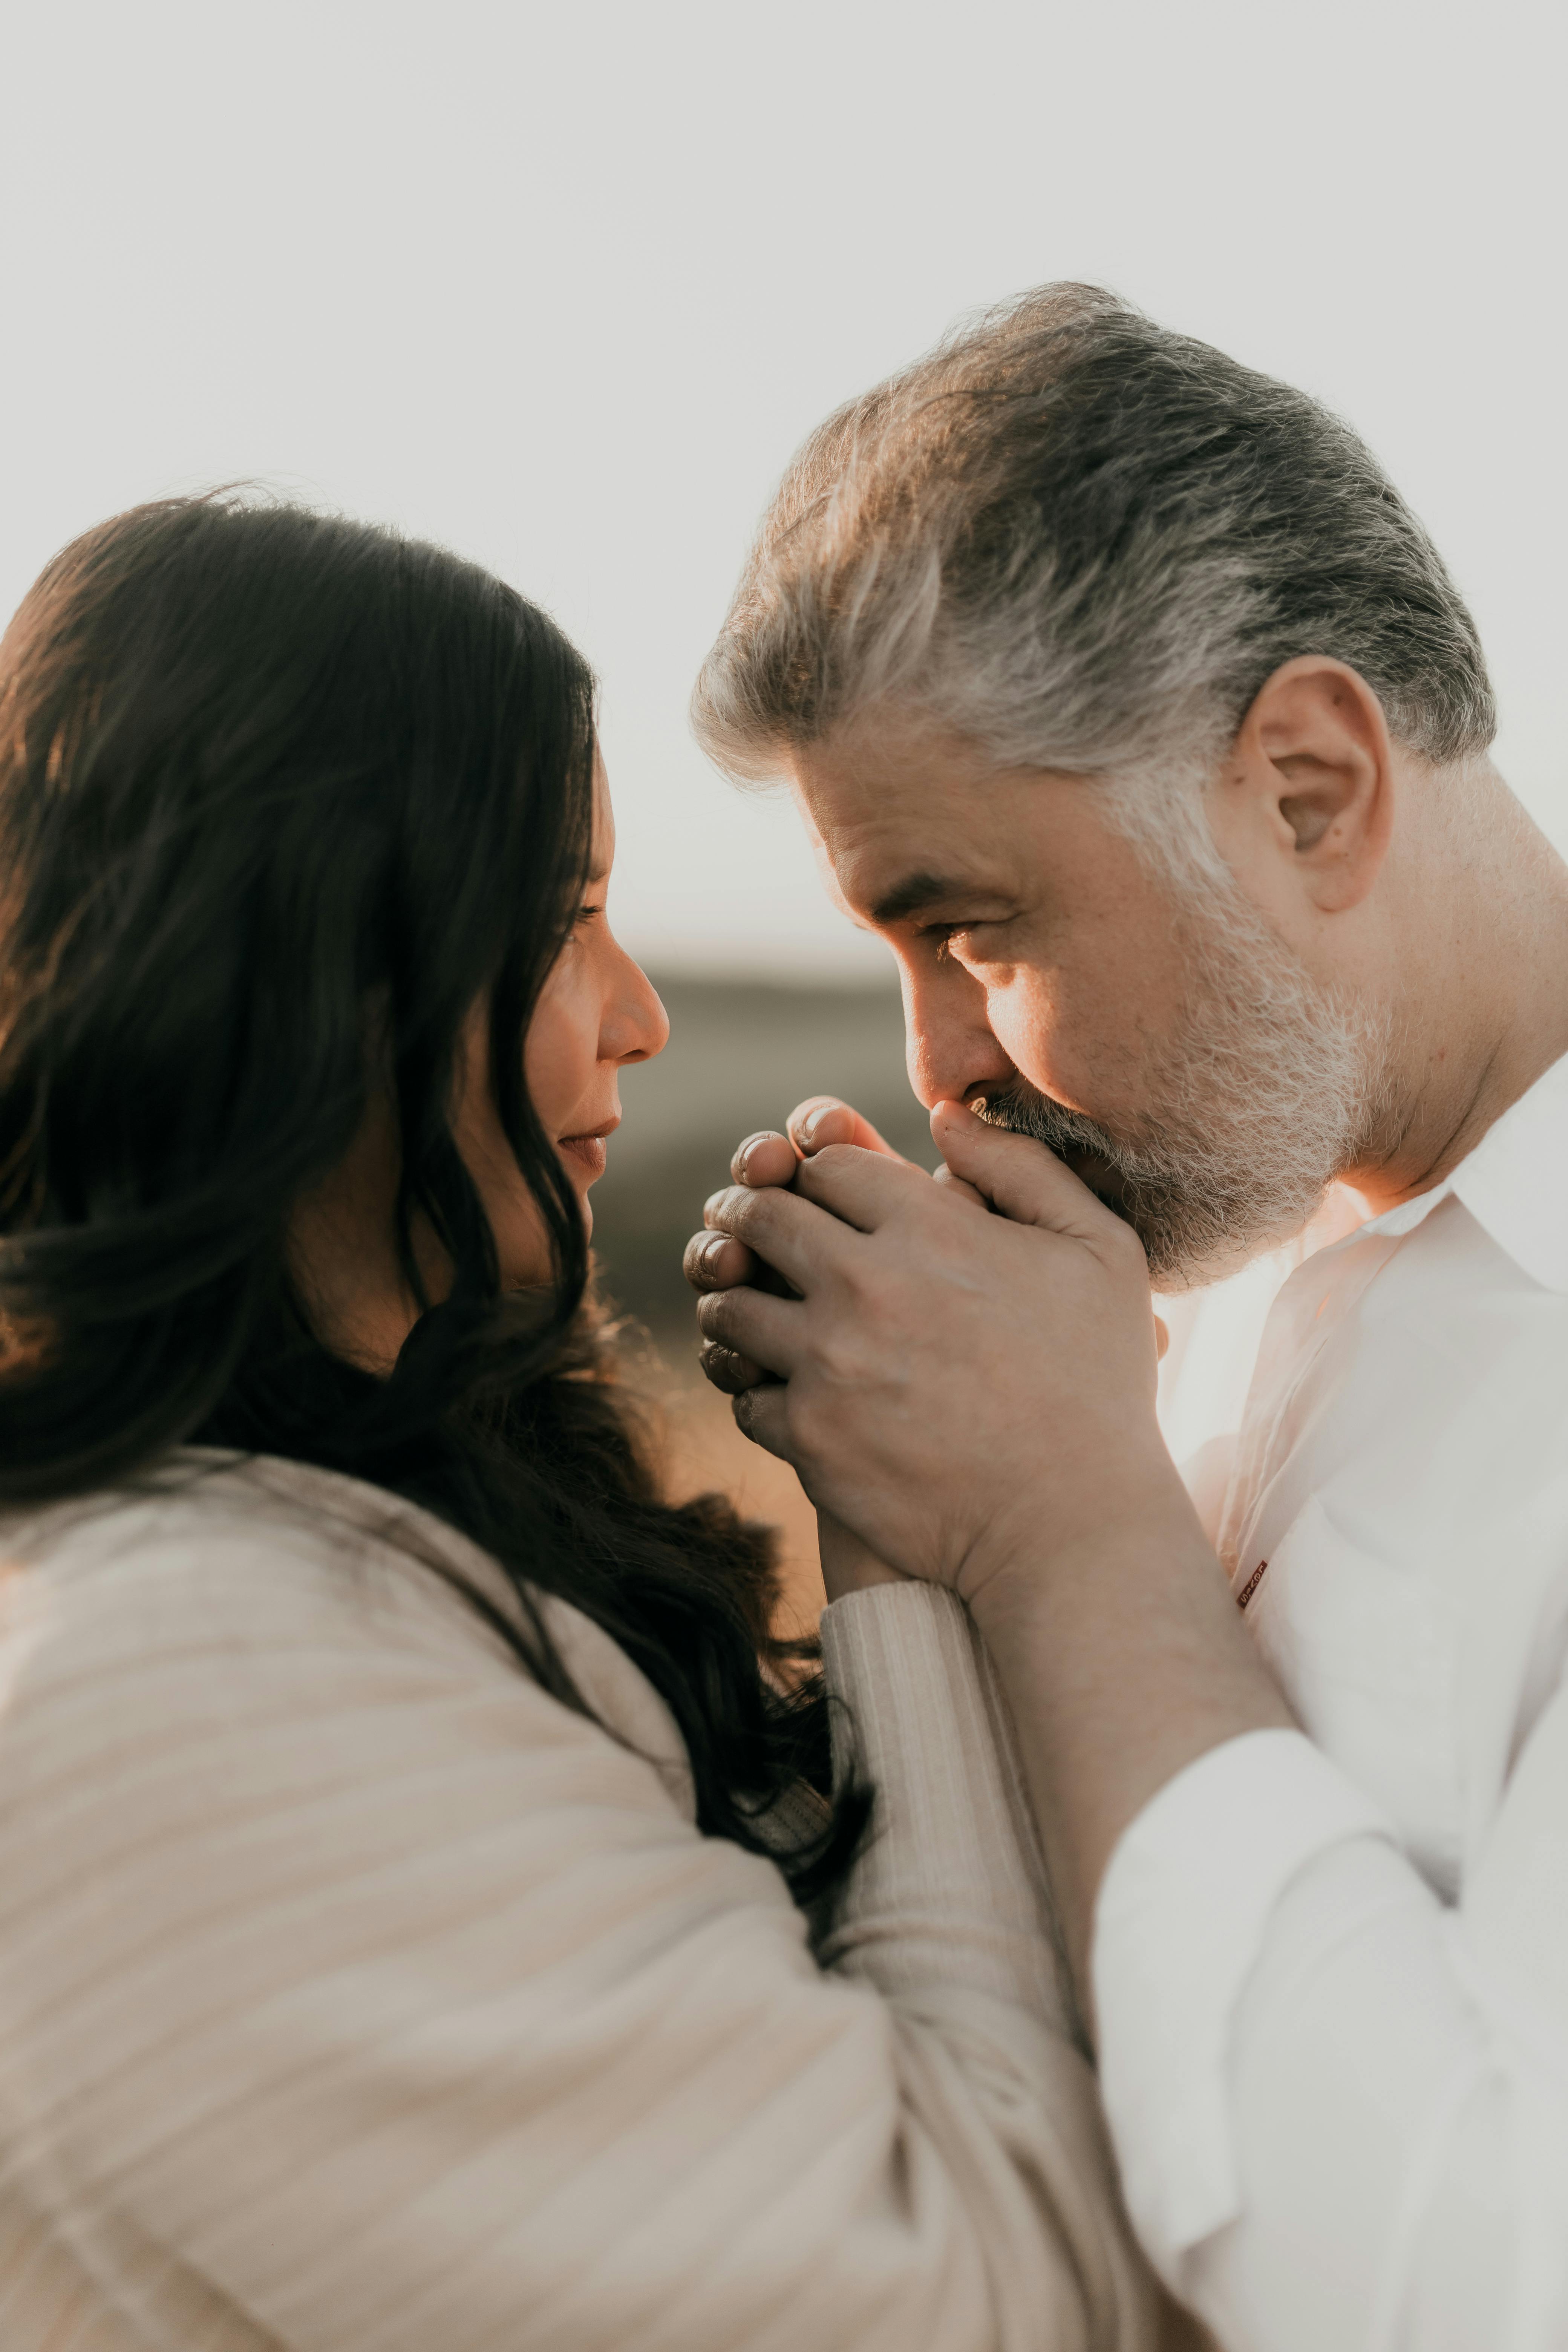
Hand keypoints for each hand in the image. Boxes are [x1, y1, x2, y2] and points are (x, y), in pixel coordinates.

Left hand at [693, 1099, 1183, 1606]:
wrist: (1073, 1527)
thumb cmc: (1098, 1387)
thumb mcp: (1100, 1252)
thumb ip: (1023, 1170)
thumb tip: (947, 1118)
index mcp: (932, 1227)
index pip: (827, 1163)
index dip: (818, 1170)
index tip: (817, 1192)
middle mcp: (867, 1283)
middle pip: (759, 1216)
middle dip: (746, 1211)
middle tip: (744, 1226)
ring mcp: (829, 1361)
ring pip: (730, 1303)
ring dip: (733, 1298)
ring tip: (746, 1307)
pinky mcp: (809, 1437)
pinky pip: (745, 1395)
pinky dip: (754, 1389)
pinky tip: (778, 1391)